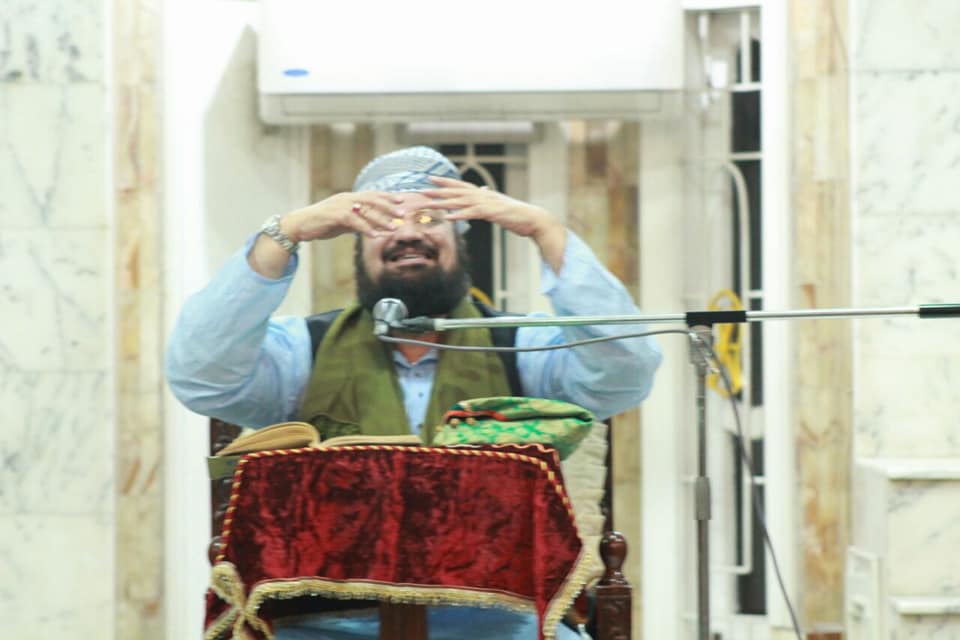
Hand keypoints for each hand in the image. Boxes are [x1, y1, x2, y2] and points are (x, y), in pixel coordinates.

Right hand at [281, 191, 405, 241]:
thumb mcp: (342, 222)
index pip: (371, 194)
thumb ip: (356, 222)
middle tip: (402, 213)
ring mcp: (340, 206)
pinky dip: (365, 228)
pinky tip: (375, 235)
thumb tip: (370, 227)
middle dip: (388, 206)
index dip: (387, 196)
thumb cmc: (321, 223)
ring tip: (393, 227)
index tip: (401, 200)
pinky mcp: (334, 215)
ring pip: (365, 211)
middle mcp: (346, 198)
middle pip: (372, 200)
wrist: (300, 225)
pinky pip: (354, 221)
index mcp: (349, 197)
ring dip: (381, 219)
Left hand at [420, 176, 556, 238]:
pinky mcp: (491, 213)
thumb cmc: (516, 214)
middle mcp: (483, 195)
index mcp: (484, 193)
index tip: (431, 178)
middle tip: (422, 190)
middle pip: (456, 191)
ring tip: (429, 204)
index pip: (461, 185)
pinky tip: (448, 218)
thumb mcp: (500, 203)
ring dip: (444, 203)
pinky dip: (459, 215)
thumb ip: (489, 197)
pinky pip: (472, 214)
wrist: (532, 219)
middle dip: (438, 190)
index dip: (445, 181)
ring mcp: (487, 203)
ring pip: (461, 201)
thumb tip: (483, 189)